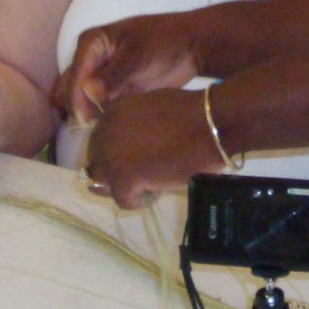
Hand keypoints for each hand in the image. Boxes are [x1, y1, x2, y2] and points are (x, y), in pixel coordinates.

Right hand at [53, 13, 200, 123]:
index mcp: (91, 44)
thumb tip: (89, 93)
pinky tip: (108, 130)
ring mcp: (101, 78)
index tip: (85, 120)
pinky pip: (99, 108)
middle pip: (71, 89)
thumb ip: (113, 75)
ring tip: (99, 133)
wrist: (190, 47)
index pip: (75, 75)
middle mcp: (90, 61)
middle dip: (76, 109)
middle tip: (91, 129)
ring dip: (86, 116)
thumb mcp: (137, 55)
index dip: (77, 98)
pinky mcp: (113, 92)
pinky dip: (100, 119)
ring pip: (82, 101)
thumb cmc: (164, 41)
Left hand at [82, 88, 216, 208]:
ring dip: (126, 187)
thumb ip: (133, 124)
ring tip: (153, 182)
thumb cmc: (191, 114)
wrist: (209, 124)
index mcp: (111, 114)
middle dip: (119, 173)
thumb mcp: (151, 108)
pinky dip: (141, 200)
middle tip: (144, 175)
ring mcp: (111, 157)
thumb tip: (129, 145)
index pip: (100, 144)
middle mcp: (104, 133)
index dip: (118, 156)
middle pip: (99, 166)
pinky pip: (123, 200)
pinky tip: (160, 190)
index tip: (138, 160)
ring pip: (106, 184)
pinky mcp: (123, 178)